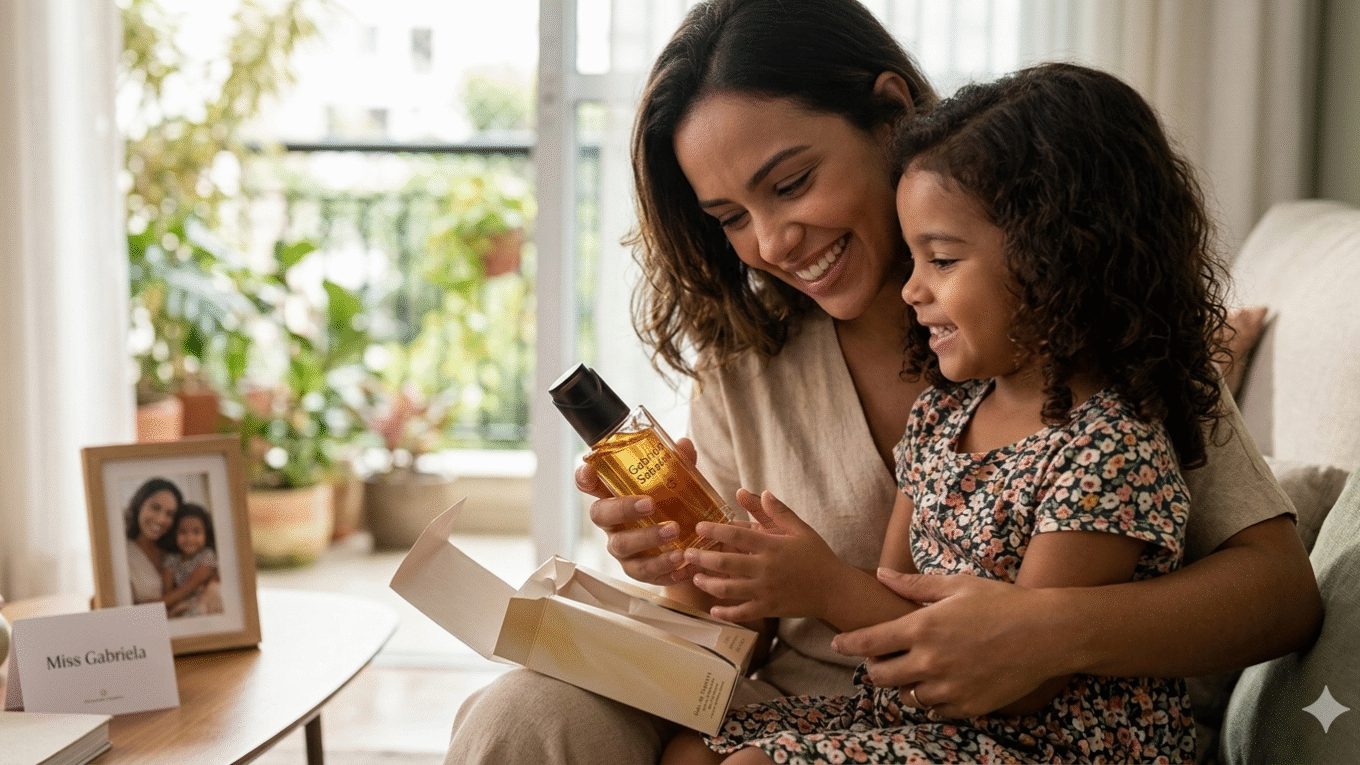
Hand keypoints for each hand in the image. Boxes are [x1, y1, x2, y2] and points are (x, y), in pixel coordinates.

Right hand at [579, 437, 697, 585]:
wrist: (687, 547)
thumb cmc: (672, 508)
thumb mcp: (677, 484)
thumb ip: (679, 465)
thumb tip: (683, 444)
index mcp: (615, 498)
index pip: (590, 484)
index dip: (584, 479)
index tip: (588, 472)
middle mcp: (612, 524)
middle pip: (602, 516)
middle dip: (623, 510)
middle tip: (650, 505)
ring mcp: (623, 550)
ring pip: (624, 548)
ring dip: (648, 541)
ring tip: (675, 534)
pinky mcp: (639, 571)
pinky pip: (646, 574)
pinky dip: (665, 570)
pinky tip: (683, 565)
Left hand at [684, 489, 849, 622]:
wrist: (834, 590)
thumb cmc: (817, 556)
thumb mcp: (800, 529)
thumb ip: (778, 512)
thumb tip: (758, 492)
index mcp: (772, 546)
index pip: (736, 534)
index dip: (714, 530)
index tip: (699, 528)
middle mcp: (765, 568)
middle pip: (725, 562)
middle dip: (702, 558)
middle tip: (687, 554)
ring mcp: (765, 591)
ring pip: (728, 589)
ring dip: (707, 584)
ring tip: (695, 578)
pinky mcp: (768, 609)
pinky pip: (742, 613)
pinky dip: (726, 613)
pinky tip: (713, 610)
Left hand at [829, 569, 1060, 718]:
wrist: (1047, 634)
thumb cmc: (1002, 603)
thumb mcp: (956, 585)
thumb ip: (913, 585)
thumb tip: (880, 574)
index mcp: (922, 628)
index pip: (869, 641)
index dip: (848, 644)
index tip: (838, 644)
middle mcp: (930, 662)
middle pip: (881, 676)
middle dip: (874, 668)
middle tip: (879, 660)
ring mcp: (949, 688)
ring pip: (907, 696)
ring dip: (904, 684)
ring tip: (915, 670)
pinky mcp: (968, 706)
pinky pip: (936, 710)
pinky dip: (932, 699)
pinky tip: (941, 683)